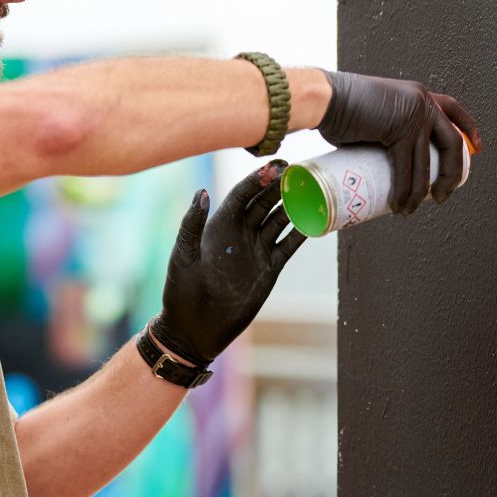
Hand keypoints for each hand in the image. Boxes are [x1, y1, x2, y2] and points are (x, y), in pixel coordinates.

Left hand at [149, 161, 305, 365]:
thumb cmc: (181, 292)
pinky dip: (302, 233)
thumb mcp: (183, 256)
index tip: (276, 166)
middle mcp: (241, 233)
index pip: (243, 194)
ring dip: (294, 205)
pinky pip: (289, 245)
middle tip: (300, 171)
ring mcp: (257, 249)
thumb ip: (192, 224)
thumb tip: (203, 192)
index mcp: (219, 225)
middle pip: (265, 202)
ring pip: (280, 220)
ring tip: (312, 190)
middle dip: (281, 186)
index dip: (259, 179)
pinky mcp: (270, 268)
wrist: (195, 330)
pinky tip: (315, 221)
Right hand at [317, 71, 480, 213]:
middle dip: (451, 175)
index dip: (469, 129)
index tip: (477, 148)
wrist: (324, 98)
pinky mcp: (400, 131)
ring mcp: (414, 115)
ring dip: (420, 194)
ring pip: (427, 164)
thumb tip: (384, 158)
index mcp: (419, 95)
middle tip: (442, 196)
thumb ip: (385, 128)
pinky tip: (400, 206)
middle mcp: (423, 102)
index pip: (454, 110)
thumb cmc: (339, 107)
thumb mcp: (375, 113)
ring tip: (410, 210)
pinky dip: (404, 192)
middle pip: (451, 143)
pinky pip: (407, 169)